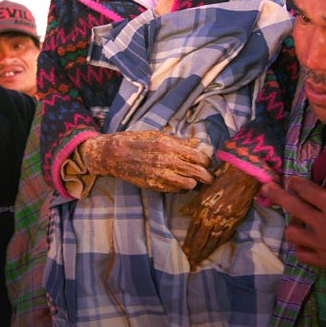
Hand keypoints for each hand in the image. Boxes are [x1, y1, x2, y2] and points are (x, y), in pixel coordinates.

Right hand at [79, 130, 213, 191]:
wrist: (115, 155)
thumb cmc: (137, 141)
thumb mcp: (159, 136)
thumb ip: (180, 141)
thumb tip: (197, 143)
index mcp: (169, 146)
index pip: (198, 157)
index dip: (207, 161)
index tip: (207, 162)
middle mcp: (167, 161)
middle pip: (198, 173)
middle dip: (207, 176)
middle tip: (210, 177)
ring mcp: (161, 176)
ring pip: (189, 185)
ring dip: (194, 183)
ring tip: (193, 180)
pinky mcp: (155, 186)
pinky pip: (176, 190)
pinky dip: (181, 188)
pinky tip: (179, 182)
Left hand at [181, 163, 260, 267]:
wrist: (244, 174)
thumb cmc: (222, 178)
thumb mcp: (204, 188)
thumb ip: (194, 202)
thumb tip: (182, 213)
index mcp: (203, 206)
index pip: (193, 228)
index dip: (189, 241)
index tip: (184, 251)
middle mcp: (213, 215)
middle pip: (202, 237)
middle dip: (196, 251)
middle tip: (191, 262)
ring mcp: (226, 218)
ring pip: (214, 239)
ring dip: (207, 251)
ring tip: (201, 259)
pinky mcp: (237, 219)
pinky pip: (227, 235)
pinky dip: (220, 243)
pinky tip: (216, 248)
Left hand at [260, 147, 325, 290]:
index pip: (305, 190)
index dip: (296, 183)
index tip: (290, 180)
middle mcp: (322, 224)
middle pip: (292, 206)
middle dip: (277, 195)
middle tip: (265, 188)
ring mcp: (321, 245)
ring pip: (293, 232)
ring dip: (292, 224)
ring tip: (295, 220)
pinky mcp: (325, 262)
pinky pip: (302, 255)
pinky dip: (301, 248)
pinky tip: (305, 244)